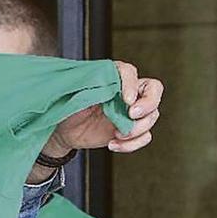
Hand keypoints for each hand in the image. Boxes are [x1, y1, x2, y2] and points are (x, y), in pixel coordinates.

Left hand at [43, 61, 162, 155]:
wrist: (63, 130)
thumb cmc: (66, 106)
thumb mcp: (73, 93)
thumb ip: (91, 85)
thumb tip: (109, 85)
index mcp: (111, 77)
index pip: (130, 72)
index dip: (131, 84)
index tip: (125, 100)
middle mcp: (126, 92)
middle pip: (154, 91)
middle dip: (148, 104)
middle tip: (131, 115)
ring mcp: (130, 112)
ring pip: (151, 116)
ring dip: (137, 129)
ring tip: (116, 135)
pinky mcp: (129, 130)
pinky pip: (144, 137)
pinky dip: (132, 144)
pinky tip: (113, 145)